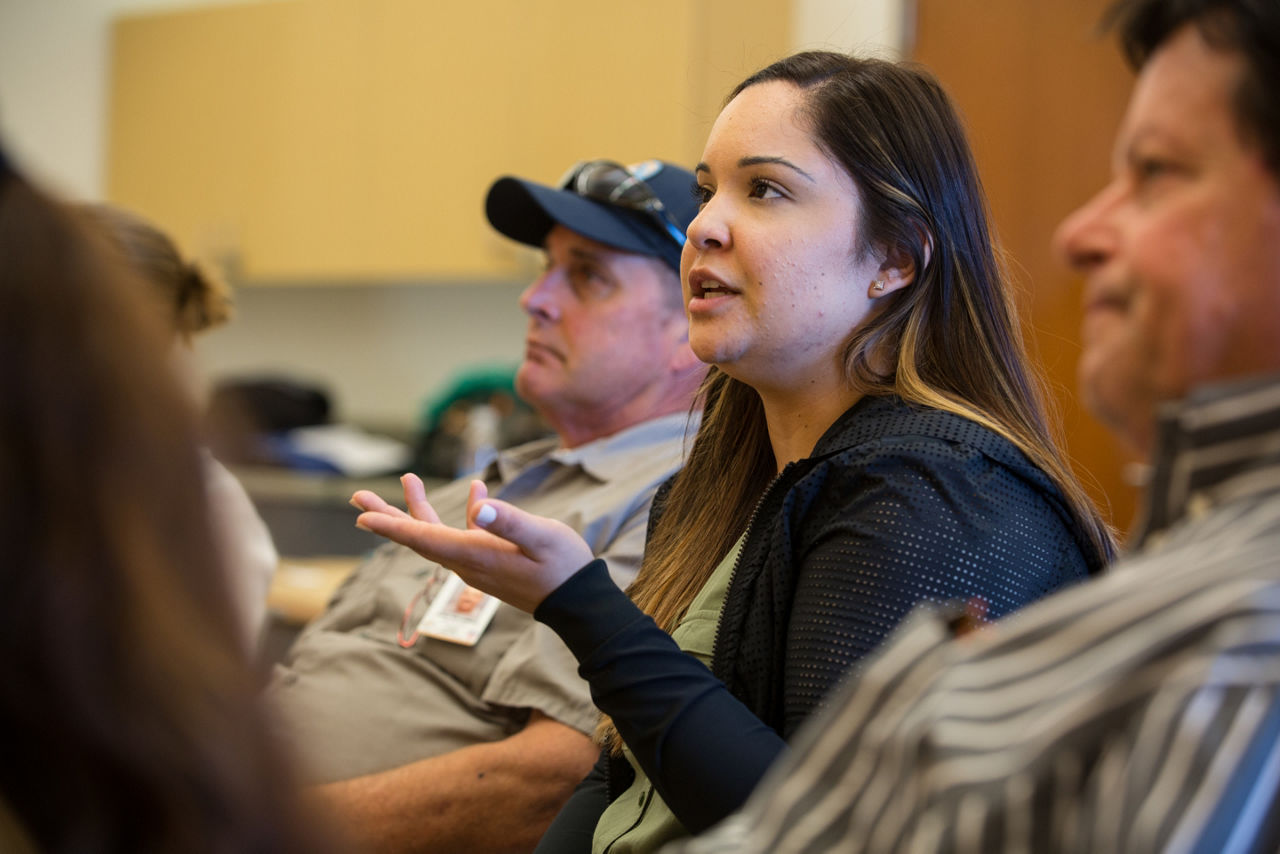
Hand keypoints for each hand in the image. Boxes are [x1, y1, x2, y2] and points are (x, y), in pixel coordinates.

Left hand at [350, 474, 593, 611]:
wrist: (579, 602)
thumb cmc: (564, 568)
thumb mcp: (542, 538)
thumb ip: (511, 523)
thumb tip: (480, 508)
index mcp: (475, 553)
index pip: (423, 538)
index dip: (391, 525)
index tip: (361, 514)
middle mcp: (468, 562)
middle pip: (418, 538)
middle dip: (388, 516)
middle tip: (358, 497)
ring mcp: (478, 564)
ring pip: (436, 536)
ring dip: (417, 510)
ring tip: (407, 480)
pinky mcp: (490, 563)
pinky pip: (464, 536)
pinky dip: (462, 514)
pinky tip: (476, 492)